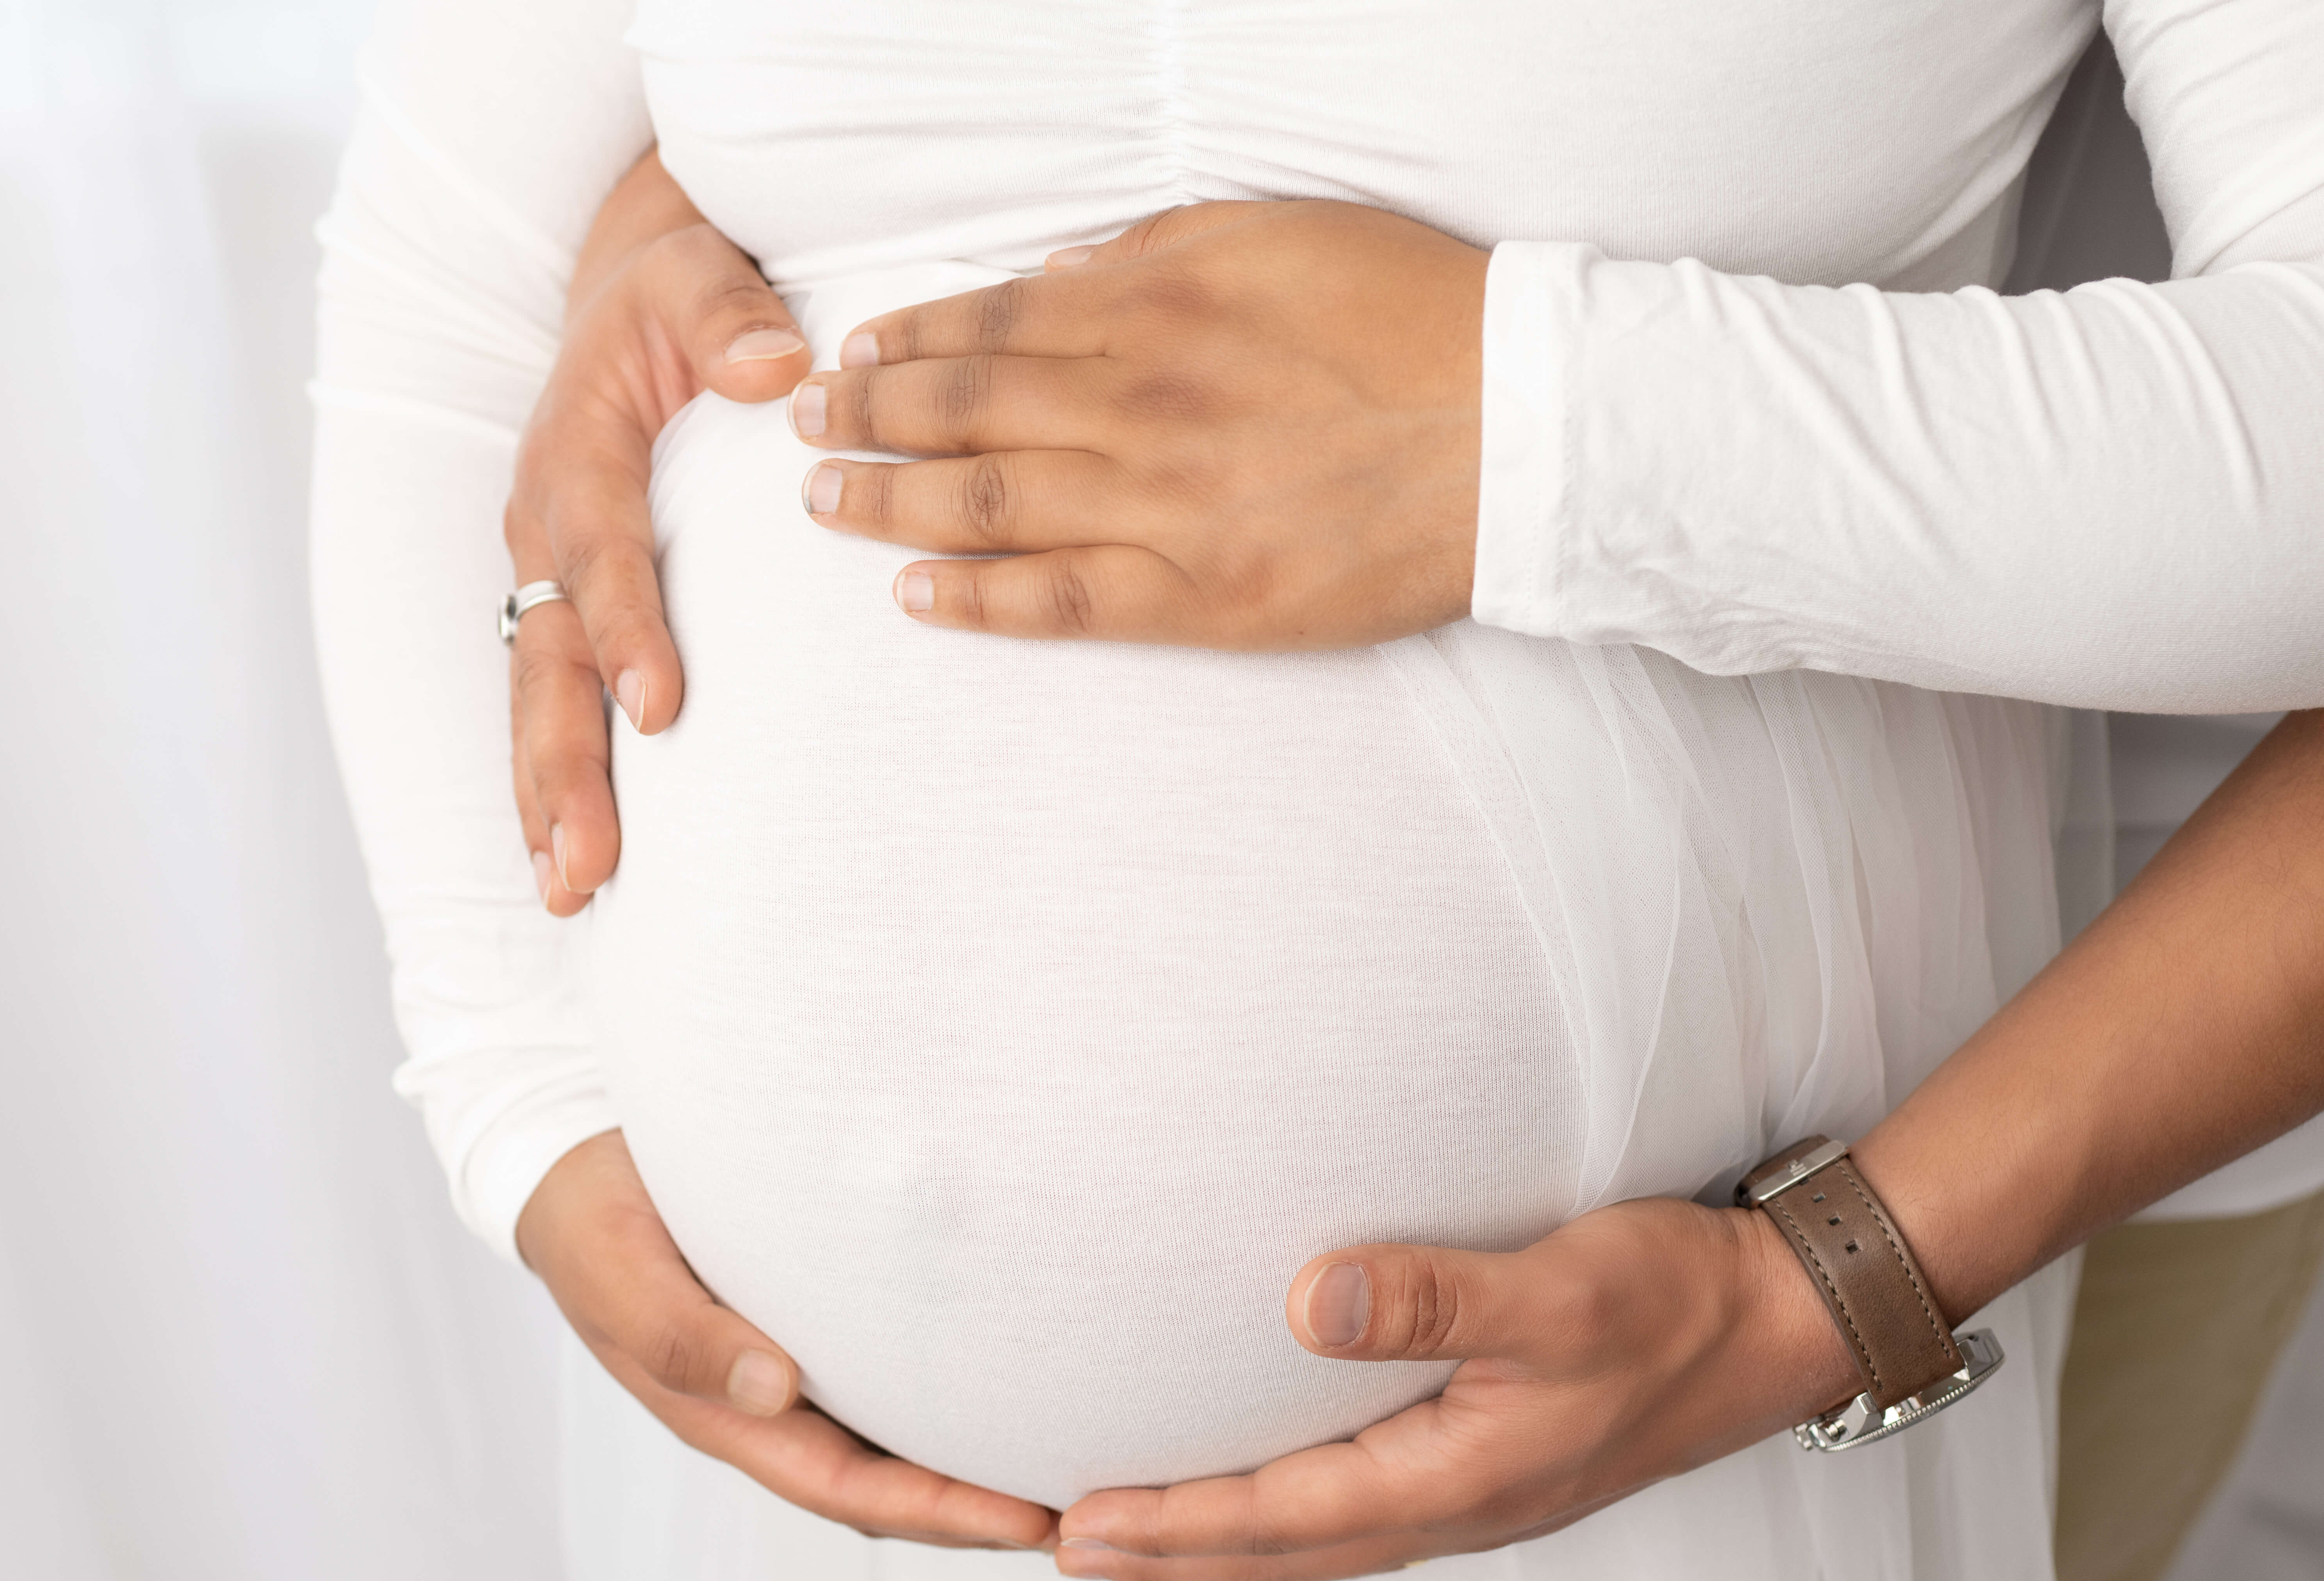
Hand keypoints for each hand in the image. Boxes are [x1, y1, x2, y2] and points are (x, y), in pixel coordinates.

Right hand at [506, 176, 800, 917]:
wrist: (631, 302)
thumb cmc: (678, 295)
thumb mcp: (698, 272)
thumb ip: (728, 316)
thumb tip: (778, 367)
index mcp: (576, 453)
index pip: (602, 552)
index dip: (626, 629)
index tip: (658, 709)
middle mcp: (544, 528)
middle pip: (549, 659)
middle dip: (562, 765)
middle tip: (585, 860)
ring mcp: (545, 579)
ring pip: (537, 702)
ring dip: (546, 799)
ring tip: (567, 889)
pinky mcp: (563, 612)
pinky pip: (551, 707)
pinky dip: (551, 787)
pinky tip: (569, 868)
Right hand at [518, 1132, 1054, 1548]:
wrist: (571, 1171)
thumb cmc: (594, 1222)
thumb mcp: (622, 1273)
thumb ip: (685, 1334)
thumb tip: (777, 1389)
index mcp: (728, 1416)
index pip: (852, 1489)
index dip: (941, 1514)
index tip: (1029, 1521)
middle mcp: (770, 1411)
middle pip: (890, 1488)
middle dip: (979, 1513)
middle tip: (1085, 1509)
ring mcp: (792, 1377)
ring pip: (894, 1445)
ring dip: (972, 1466)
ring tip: (1069, 1465)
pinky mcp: (812, 1328)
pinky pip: (888, 1386)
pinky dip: (949, 1401)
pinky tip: (1009, 1383)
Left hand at [802, 199, 1486, 644]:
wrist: (1522, 426)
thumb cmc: (1410, 318)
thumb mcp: (1277, 236)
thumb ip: (1154, 255)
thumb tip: (1055, 278)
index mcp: (1158, 309)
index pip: (991, 325)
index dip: (905, 340)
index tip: (849, 352)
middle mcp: (1143, 404)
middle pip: (966, 411)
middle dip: (867, 417)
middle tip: (801, 426)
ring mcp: (1169, 507)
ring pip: (990, 504)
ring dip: (890, 504)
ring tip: (821, 504)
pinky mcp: (1207, 595)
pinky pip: (1064, 601)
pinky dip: (977, 601)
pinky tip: (911, 598)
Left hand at [1049, 1196, 1863, 1580]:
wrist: (1773, 1326)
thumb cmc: (1673, 1299)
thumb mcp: (1560, 1286)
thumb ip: (1436, 1296)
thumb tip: (1307, 1301)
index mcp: (1458, 1478)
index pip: (1278, 1515)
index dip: (1171, 1522)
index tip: (1076, 1524)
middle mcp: (1456, 1508)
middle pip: (1278, 1553)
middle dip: (1167, 1556)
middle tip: (1057, 1549)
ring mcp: (1473, 1498)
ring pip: (1312, 1544)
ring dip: (1216, 1548)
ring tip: (1129, 1538)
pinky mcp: (1487, 1471)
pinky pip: (1350, 1519)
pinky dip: (1279, 1522)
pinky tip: (1254, 1503)